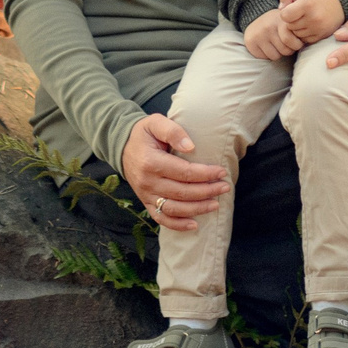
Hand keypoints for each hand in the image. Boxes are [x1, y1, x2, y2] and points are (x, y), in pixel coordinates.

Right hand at [121, 113, 228, 230]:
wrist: (122, 147)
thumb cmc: (144, 134)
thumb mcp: (155, 123)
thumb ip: (173, 131)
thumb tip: (191, 147)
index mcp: (151, 162)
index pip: (184, 172)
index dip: (205, 174)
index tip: (222, 172)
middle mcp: (148, 182)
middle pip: (182, 192)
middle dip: (207, 191)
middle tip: (225, 187)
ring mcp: (146, 195)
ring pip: (174, 208)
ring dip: (197, 209)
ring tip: (216, 204)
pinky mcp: (146, 202)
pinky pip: (161, 218)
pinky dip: (178, 225)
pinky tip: (194, 225)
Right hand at [243, 7, 299, 59]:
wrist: (257, 17)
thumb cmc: (280, 23)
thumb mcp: (289, 22)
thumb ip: (298, 30)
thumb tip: (306, 43)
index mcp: (281, 20)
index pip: (291, 40)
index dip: (296, 44)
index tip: (297, 42)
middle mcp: (268, 26)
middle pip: (285, 50)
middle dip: (289, 50)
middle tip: (286, 44)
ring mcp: (258, 34)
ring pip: (276, 56)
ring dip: (279, 53)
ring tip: (277, 44)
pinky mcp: (251, 42)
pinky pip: (266, 57)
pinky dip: (269, 55)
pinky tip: (268, 46)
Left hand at [277, 0, 342, 43]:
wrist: (340, 3)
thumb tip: (280, 9)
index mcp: (307, 4)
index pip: (284, 16)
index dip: (285, 12)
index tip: (292, 8)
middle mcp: (313, 18)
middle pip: (290, 26)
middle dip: (291, 21)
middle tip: (299, 14)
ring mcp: (318, 29)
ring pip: (296, 34)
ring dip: (297, 28)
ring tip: (305, 19)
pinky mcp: (321, 36)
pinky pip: (304, 40)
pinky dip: (304, 34)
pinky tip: (310, 25)